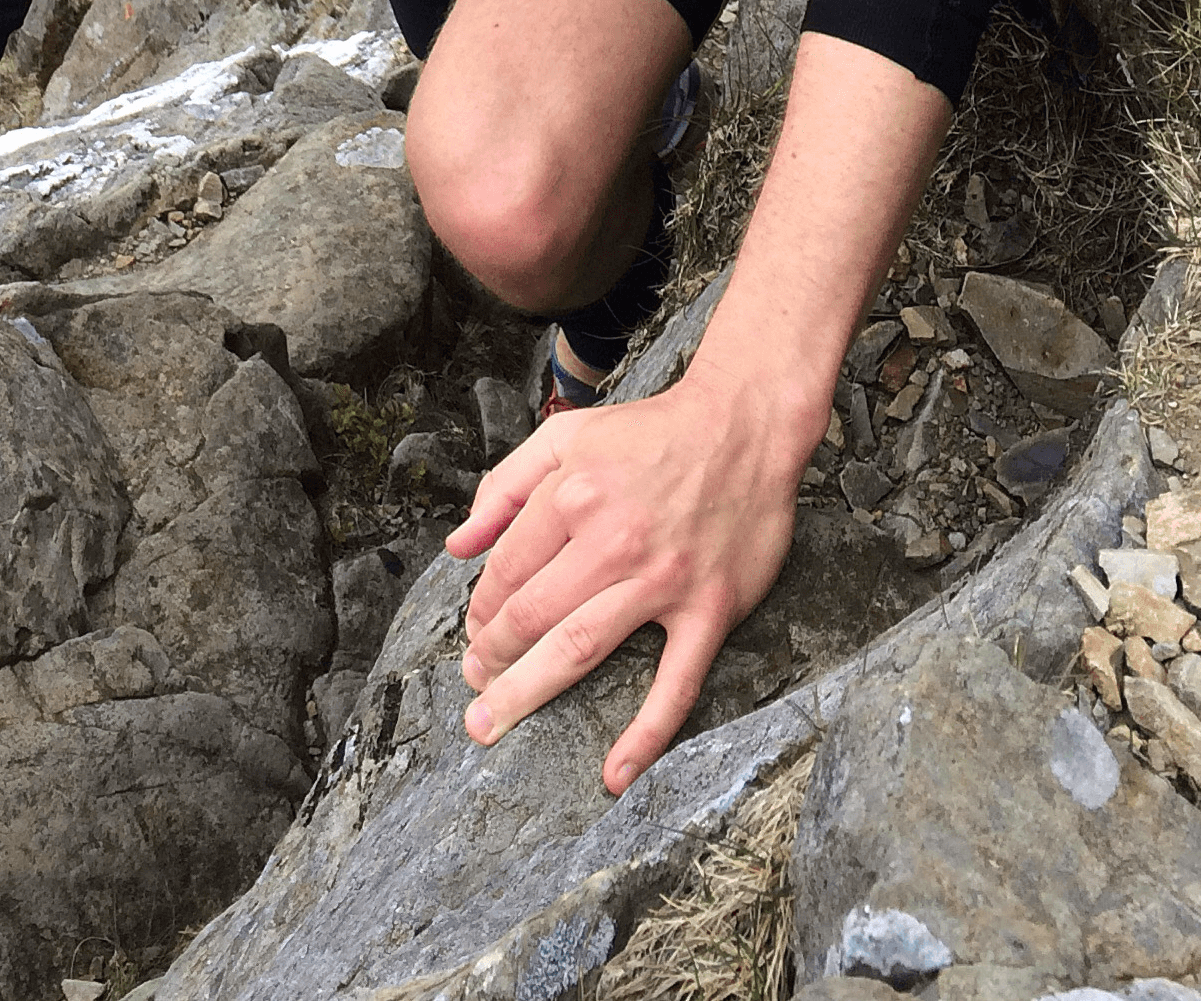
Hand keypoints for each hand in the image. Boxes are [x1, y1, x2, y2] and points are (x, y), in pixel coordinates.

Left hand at [445, 367, 809, 793]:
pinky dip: (645, 736)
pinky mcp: (708, 610)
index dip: (481, 611)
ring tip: (494, 721)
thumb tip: (457, 546)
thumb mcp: (566, 437)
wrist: (743, 426)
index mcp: (572, 495)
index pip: (508, 570)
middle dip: (490, 660)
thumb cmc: (650, 433)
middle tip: (473, 693)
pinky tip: (615, 774)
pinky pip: (675, 685)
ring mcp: (662, 580)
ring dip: (529, 691)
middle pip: (532, 617)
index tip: (474, 635)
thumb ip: (505, 488)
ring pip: (581, 648)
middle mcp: (611, 540)